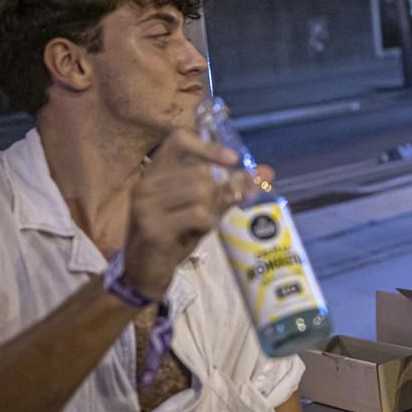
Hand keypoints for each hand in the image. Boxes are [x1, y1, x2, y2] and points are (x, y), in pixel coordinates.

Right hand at [121, 129, 249, 299]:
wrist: (145, 270)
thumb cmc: (174, 234)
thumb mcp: (202, 208)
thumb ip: (230, 189)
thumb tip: (266, 172)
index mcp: (156, 171)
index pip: (178, 140)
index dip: (208, 146)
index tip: (234, 159)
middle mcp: (147, 183)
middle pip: (200, 172)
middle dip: (216, 193)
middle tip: (207, 212)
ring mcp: (147, 205)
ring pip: (201, 193)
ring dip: (210, 211)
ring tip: (197, 224)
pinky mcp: (154, 227)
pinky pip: (198, 215)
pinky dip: (206, 224)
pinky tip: (195, 233)